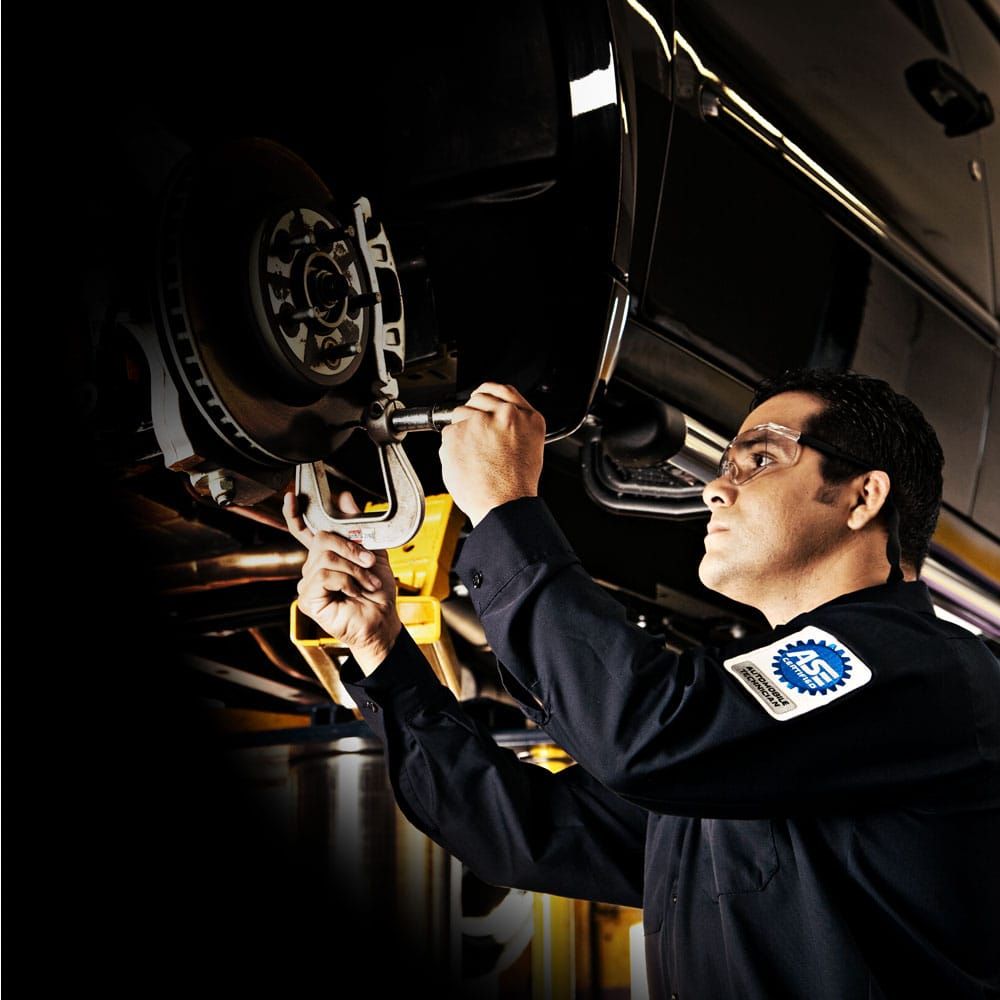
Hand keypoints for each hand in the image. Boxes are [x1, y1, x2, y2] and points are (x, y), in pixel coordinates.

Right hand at [283, 488, 401, 675]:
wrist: (383, 619)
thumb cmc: (378, 592)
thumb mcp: (374, 551)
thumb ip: (358, 525)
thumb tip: (345, 498)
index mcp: (327, 555)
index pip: (304, 532)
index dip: (294, 514)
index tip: (292, 497)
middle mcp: (314, 568)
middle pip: (320, 540)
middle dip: (350, 548)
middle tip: (368, 560)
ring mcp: (309, 584)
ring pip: (325, 558)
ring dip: (353, 568)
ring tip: (367, 582)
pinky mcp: (308, 599)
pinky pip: (323, 576)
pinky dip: (346, 581)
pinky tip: (355, 591)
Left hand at [439, 382, 545, 525]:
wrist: (503, 505)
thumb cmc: (515, 485)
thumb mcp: (529, 447)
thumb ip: (513, 426)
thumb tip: (495, 416)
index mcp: (526, 417)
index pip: (502, 390)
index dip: (487, 393)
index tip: (480, 396)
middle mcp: (504, 415)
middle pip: (478, 399)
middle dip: (473, 415)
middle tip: (477, 440)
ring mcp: (479, 422)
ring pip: (460, 415)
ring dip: (462, 432)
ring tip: (474, 456)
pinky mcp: (458, 433)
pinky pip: (448, 434)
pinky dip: (451, 447)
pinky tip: (465, 462)